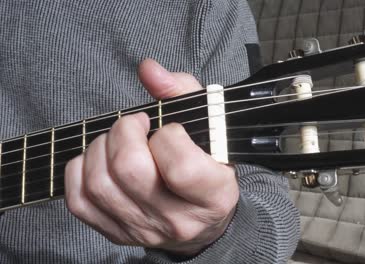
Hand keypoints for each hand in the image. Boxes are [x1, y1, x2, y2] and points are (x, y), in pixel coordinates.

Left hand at [65, 59, 238, 255]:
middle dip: (125, 132)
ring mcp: (144, 229)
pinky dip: (80, 170)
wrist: (200, 219)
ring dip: (101, 148)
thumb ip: (182, 91)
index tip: (170, 129)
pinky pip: (79, 200)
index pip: (180, 167)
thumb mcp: (209, 126)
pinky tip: (99, 160)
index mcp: (213, 195)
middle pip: (130, 171)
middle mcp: (178, 220)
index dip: (168, 135)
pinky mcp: (116, 232)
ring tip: (118, 141)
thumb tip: (148, 70)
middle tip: (135, 125)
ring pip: (100, 184)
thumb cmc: (206, 165)